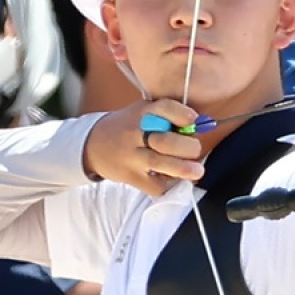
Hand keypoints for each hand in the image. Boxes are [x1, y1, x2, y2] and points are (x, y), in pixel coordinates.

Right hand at [83, 99, 204, 195]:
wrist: (91, 145)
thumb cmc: (128, 126)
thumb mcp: (143, 112)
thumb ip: (168, 117)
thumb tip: (203, 125)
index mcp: (143, 112)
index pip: (164, 108)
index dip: (182, 115)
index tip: (194, 120)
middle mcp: (135, 132)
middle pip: (166, 140)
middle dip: (187, 146)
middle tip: (195, 149)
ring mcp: (131, 156)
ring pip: (160, 163)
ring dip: (183, 168)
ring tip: (197, 171)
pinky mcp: (129, 176)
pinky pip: (153, 185)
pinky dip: (167, 185)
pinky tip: (174, 181)